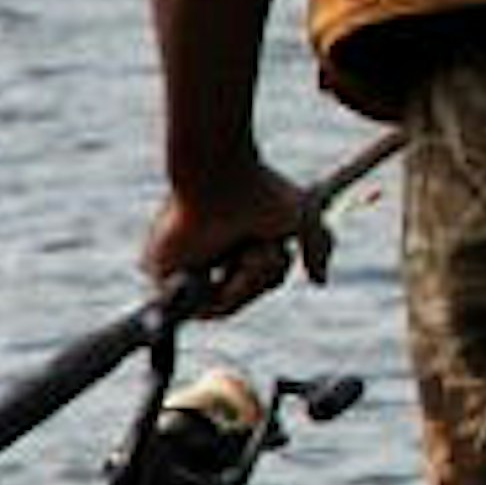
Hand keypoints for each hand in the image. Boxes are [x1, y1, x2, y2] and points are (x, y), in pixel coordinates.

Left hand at [144, 157, 329, 312]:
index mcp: (225, 241)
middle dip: (263, 275)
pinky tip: (234, 261)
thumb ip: (321, 245)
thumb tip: (320, 283)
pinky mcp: (164, 277)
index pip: (251, 280)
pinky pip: (203, 310)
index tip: (276, 248)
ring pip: (225, 306)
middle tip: (263, 245)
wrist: (219, 174)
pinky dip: (228, 292)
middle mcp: (201, 257)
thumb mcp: (305, 217)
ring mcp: (182, 268)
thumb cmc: (260, 188)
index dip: (269, 272)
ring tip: (249, 249)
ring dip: (250, 281)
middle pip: (240, 297)